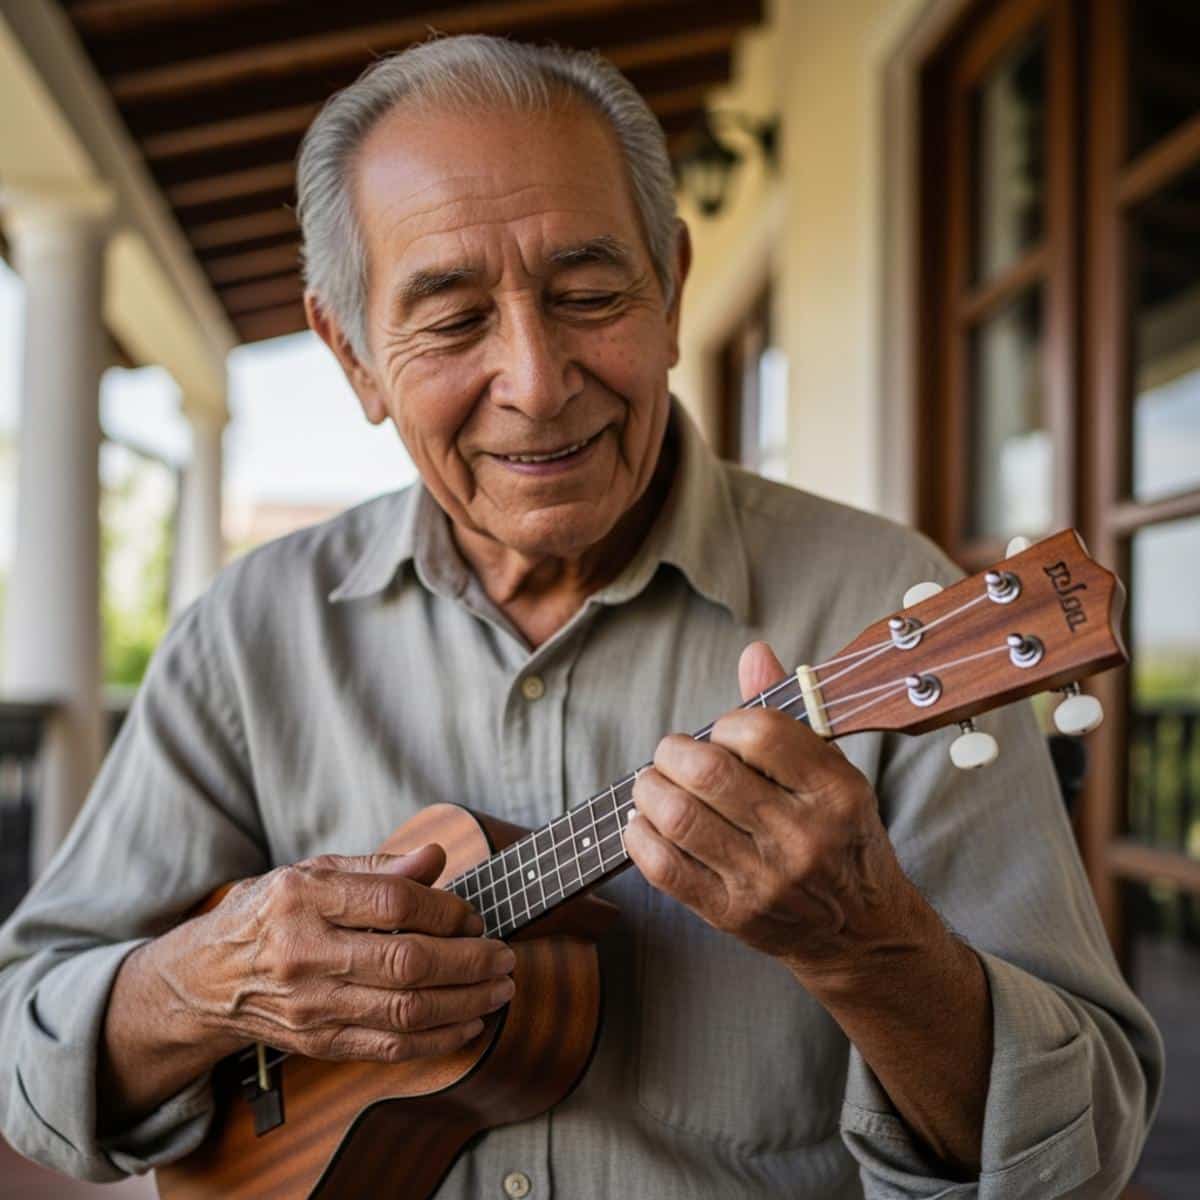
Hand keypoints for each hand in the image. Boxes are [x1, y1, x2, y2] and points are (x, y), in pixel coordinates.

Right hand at [165, 844, 514, 1063]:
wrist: (207, 978)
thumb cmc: (271, 912)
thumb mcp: (313, 871)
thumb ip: (377, 866)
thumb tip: (436, 856)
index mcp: (304, 898)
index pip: (394, 903)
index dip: (447, 909)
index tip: (473, 916)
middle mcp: (305, 952)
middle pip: (407, 961)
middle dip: (470, 962)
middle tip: (505, 956)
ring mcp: (310, 1005)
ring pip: (405, 1011)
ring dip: (466, 1002)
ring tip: (500, 989)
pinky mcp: (317, 1043)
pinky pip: (389, 1048)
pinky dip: (438, 1040)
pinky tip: (469, 1023)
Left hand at [626, 642, 923, 981]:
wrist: (859, 931)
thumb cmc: (840, 837)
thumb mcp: (833, 773)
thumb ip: (787, 714)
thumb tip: (754, 653)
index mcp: (835, 792)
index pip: (759, 732)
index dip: (725, 722)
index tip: (720, 732)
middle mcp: (804, 837)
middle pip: (709, 774)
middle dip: (672, 753)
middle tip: (670, 754)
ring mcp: (767, 881)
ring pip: (680, 819)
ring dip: (649, 791)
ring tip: (651, 784)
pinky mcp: (733, 915)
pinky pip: (666, 869)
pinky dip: (640, 837)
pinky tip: (643, 822)